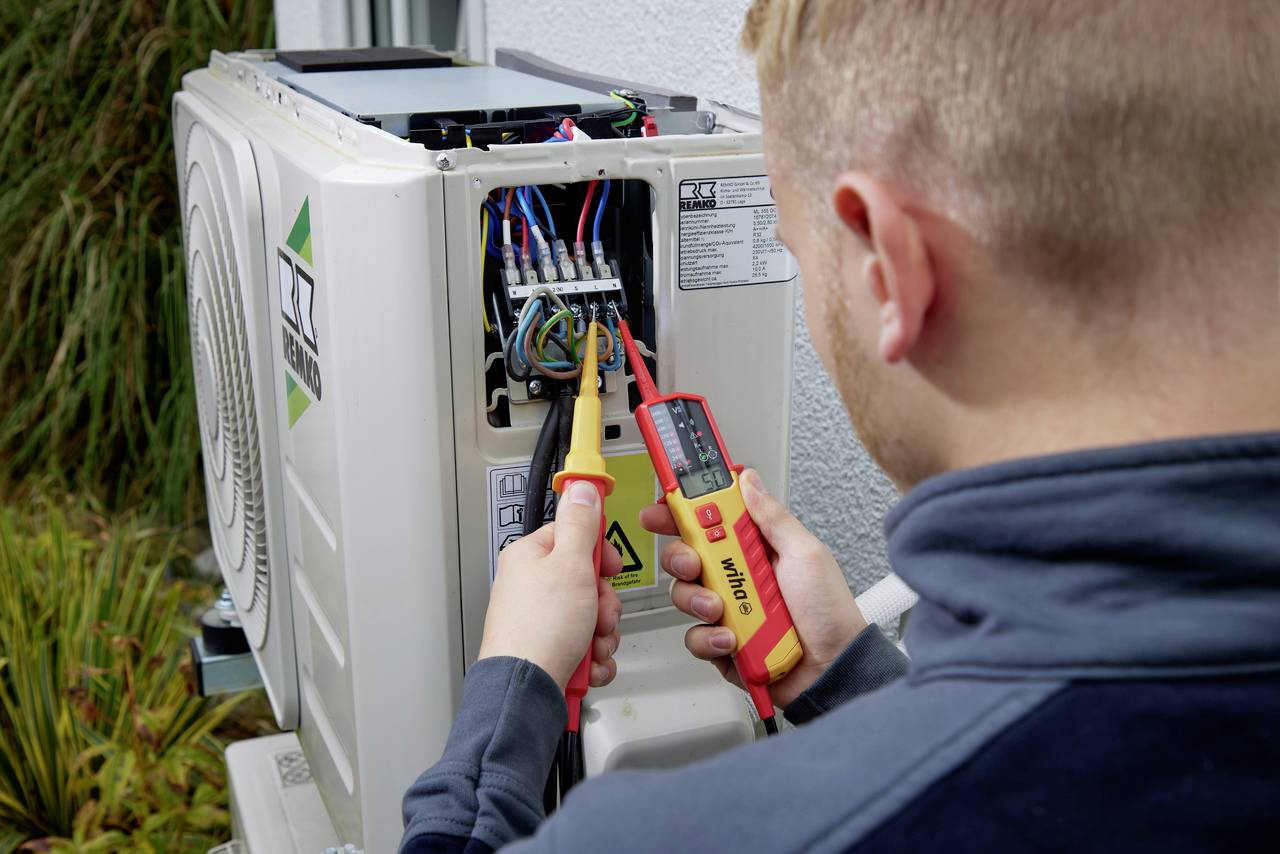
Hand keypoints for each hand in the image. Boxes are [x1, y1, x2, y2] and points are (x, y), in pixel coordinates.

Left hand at [479, 481, 623, 690]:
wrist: (525, 689)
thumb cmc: (538, 629)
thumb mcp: (570, 564)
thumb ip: (580, 524)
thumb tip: (581, 488)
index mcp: (530, 557)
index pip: (572, 536)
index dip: (598, 553)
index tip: (608, 565)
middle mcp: (531, 587)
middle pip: (587, 581)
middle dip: (604, 604)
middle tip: (598, 613)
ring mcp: (540, 621)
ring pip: (590, 617)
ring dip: (602, 634)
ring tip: (591, 645)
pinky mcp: (549, 651)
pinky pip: (584, 647)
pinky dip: (593, 659)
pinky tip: (587, 664)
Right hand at [639, 469, 866, 709]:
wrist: (833, 669)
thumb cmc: (829, 612)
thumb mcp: (806, 553)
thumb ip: (772, 517)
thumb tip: (749, 481)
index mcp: (754, 548)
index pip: (710, 520)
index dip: (682, 510)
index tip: (663, 506)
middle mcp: (736, 575)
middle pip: (685, 554)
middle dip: (681, 556)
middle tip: (695, 562)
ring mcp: (727, 609)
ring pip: (683, 594)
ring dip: (697, 600)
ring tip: (723, 609)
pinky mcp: (721, 643)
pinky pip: (694, 636)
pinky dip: (709, 638)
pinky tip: (732, 639)